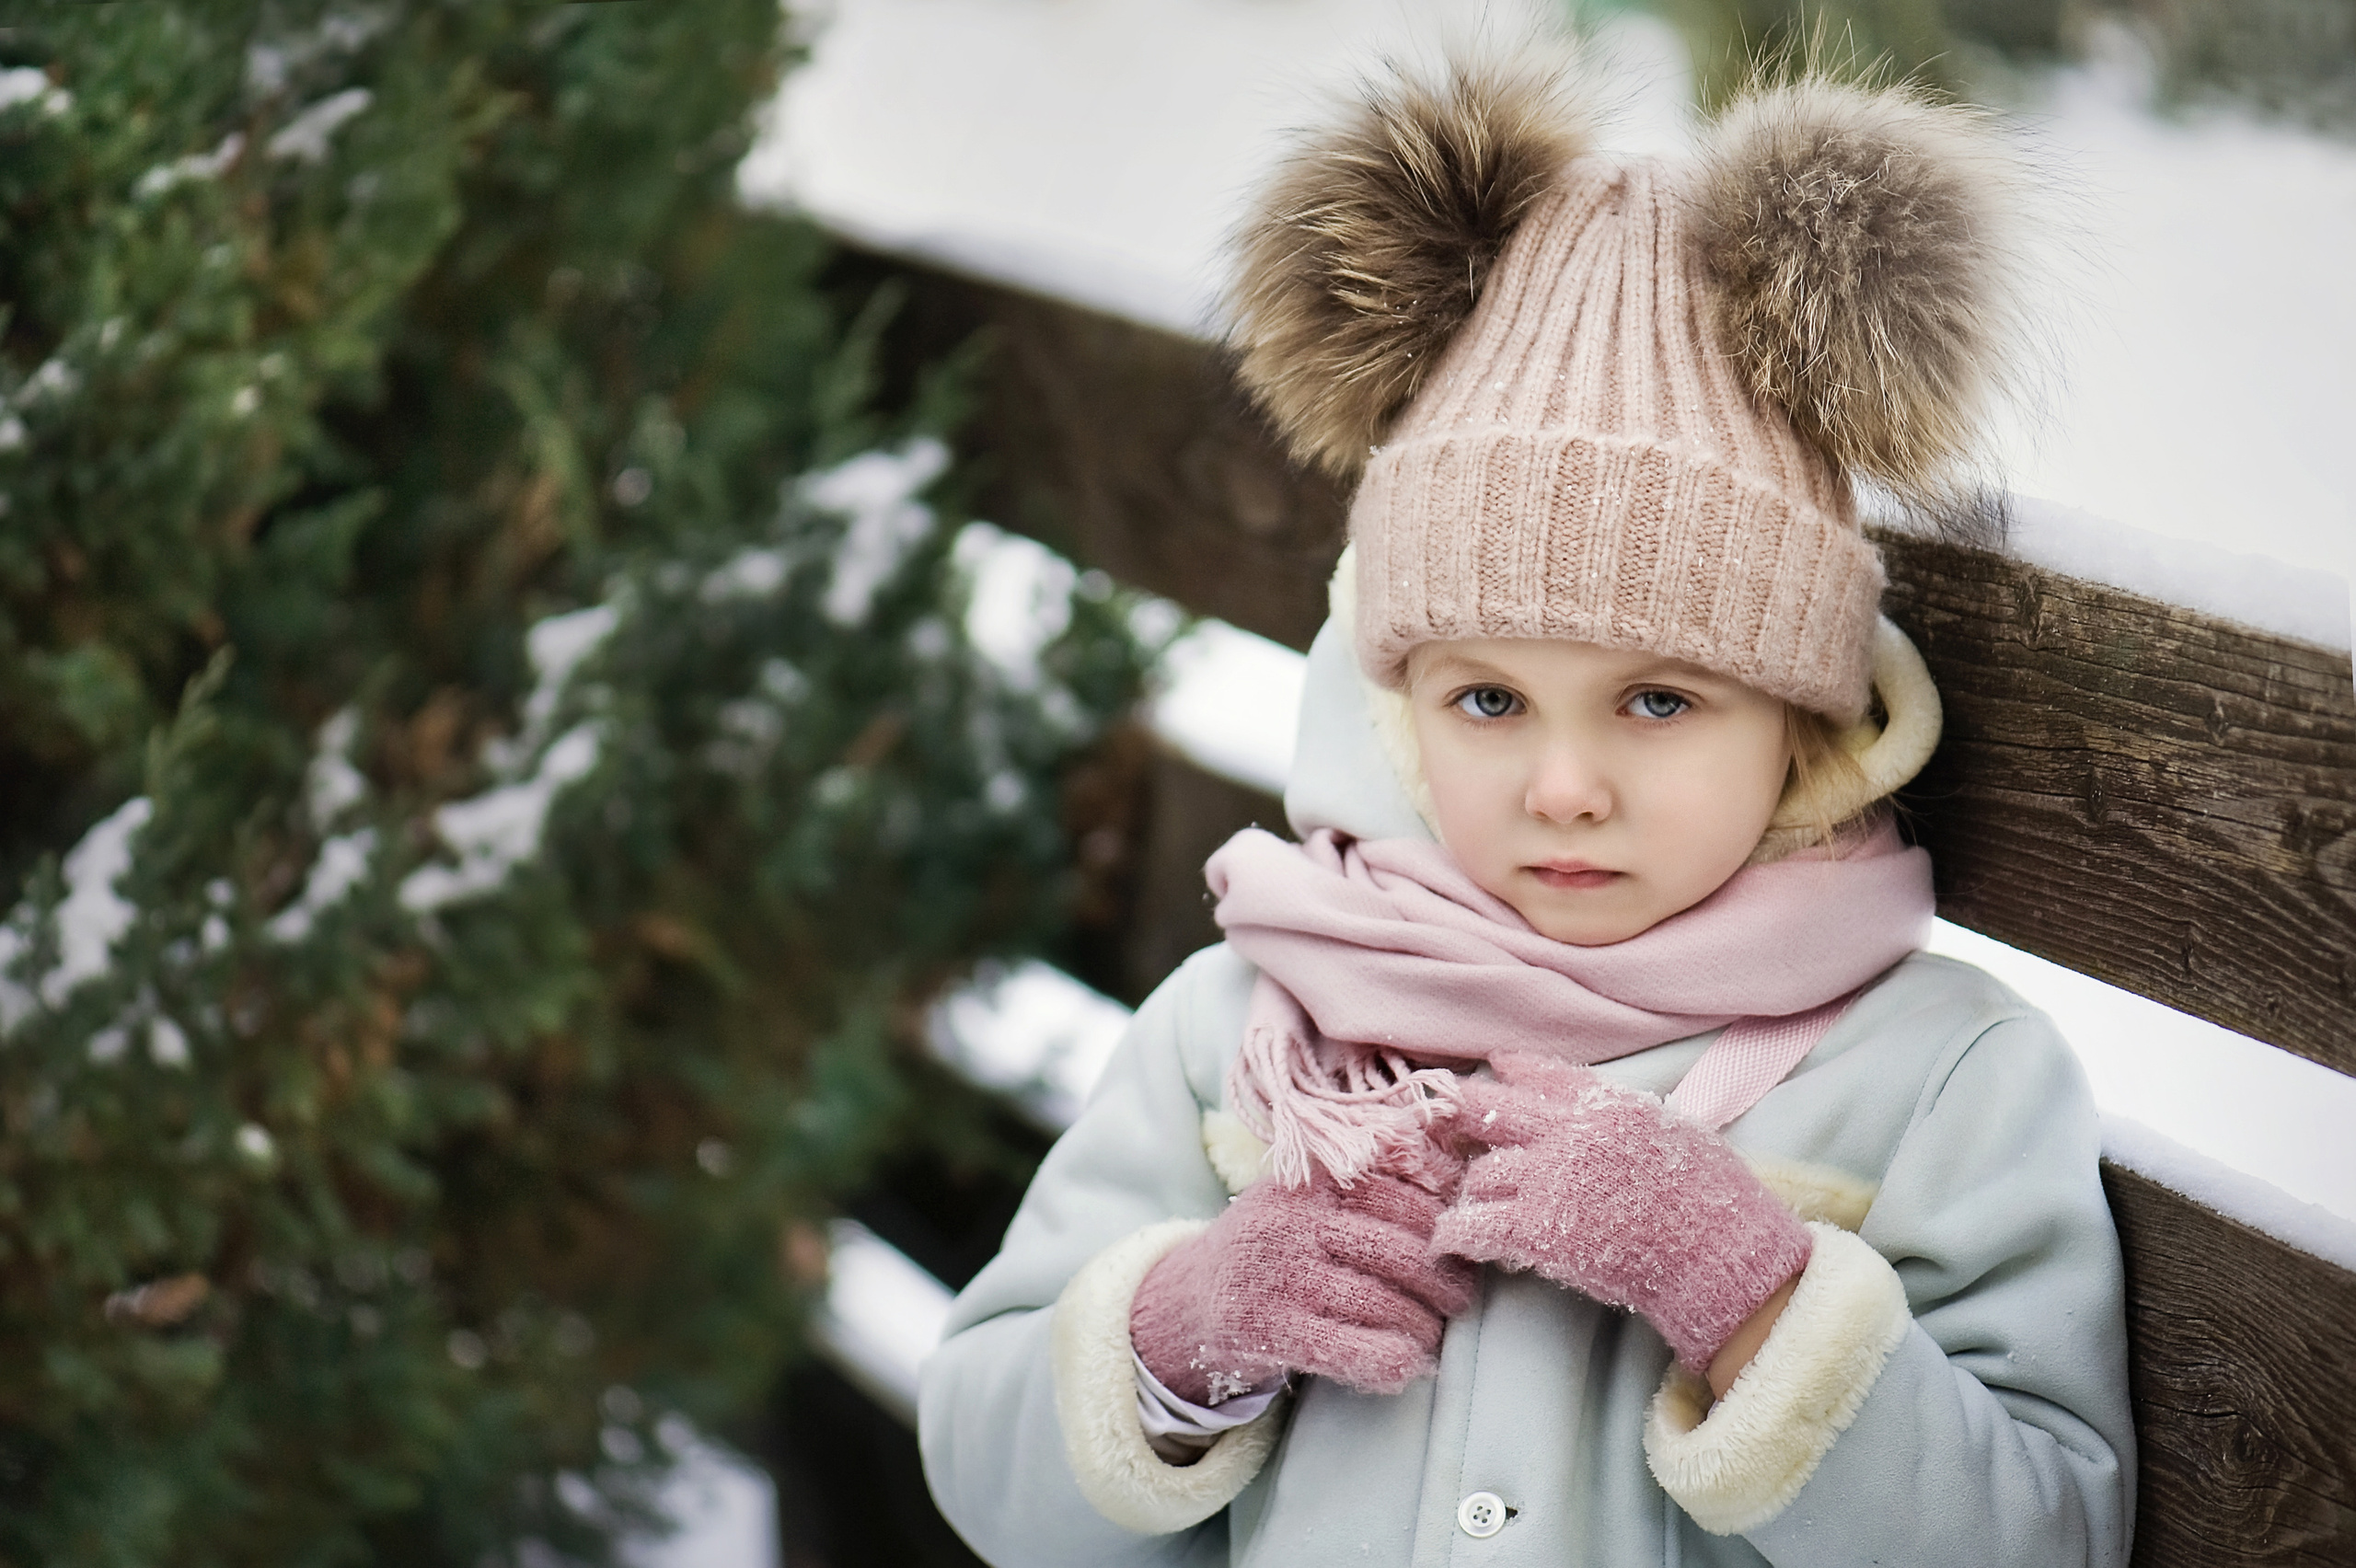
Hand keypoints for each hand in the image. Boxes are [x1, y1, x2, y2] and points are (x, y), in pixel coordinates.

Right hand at [1130, 1155, 1476, 1404]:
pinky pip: (1351, 1350)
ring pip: (1380, 1302)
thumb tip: (1453, 1172)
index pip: (1399, 1191)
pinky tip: (1405, 1366)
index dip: (1442, 1221)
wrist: (1190, 1299)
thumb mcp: (1308, 1197)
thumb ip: (1369, 1181)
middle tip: (1460, 1298)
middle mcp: (1290, 1219)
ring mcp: (1276, 1274)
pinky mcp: (1267, 1329)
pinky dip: (1391, 1362)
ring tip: (1435, 1334)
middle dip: (1443, 1280)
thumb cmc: (1274, 1245)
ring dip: (1423, 1326)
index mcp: (1308, 1178)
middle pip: (1396, 1249)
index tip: (1461, 1245)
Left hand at [1429, 1052, 1810, 1372]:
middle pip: (1493, 1110)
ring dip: (1470, 1188)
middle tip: (1445, 1122)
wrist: (1719, 1257)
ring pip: (1481, 1171)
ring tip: (1465, 1200)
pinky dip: (1455, 1234)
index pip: (1543, 1074)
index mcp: (1607, 1105)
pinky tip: (1446, 1242)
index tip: (1494, 1065)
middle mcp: (1570, 1133)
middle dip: (1466, 1114)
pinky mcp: (1537, 1228)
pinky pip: (1475, 1224)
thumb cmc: (1717, 1201)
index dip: (1513, 1070)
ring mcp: (1550, 1179)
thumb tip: (1608, 1113)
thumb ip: (1632, 1117)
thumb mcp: (1680, 1133)